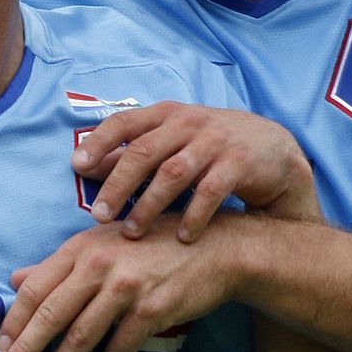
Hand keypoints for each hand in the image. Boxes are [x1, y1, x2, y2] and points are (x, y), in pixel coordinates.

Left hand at [0, 215, 239, 351]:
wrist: (216, 248)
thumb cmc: (153, 244)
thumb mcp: (103, 243)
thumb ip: (60, 263)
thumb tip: (15, 279)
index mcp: (82, 246)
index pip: (36, 288)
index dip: (14, 320)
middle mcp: (100, 264)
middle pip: (50, 314)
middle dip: (25, 350)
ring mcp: (126, 287)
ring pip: (80, 336)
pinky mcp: (151, 310)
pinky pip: (118, 350)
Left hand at [71, 102, 315, 240]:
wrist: (273, 149)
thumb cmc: (210, 147)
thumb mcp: (173, 141)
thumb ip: (133, 152)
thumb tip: (83, 165)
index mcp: (167, 114)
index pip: (125, 121)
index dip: (99, 141)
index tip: (77, 166)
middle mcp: (189, 122)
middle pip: (144, 151)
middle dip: (118, 185)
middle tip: (99, 216)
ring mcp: (216, 141)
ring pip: (174, 173)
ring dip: (149, 205)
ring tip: (132, 233)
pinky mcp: (240, 163)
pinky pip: (211, 192)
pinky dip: (194, 216)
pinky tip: (181, 237)